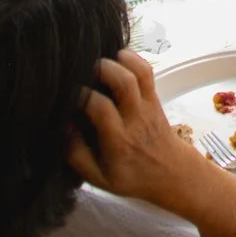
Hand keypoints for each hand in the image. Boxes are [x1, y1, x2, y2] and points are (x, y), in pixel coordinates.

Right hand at [66, 51, 203, 204]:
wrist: (170, 171)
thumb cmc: (131, 175)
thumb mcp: (99, 178)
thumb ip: (77, 155)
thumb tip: (65, 127)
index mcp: (119, 140)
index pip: (102, 109)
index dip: (83, 96)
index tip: (68, 94)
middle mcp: (136, 118)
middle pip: (125, 82)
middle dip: (102, 68)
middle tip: (84, 68)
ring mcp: (148, 105)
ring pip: (139, 72)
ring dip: (119, 59)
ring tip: (99, 60)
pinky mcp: (155, 97)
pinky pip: (147, 71)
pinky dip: (133, 58)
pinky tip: (116, 58)